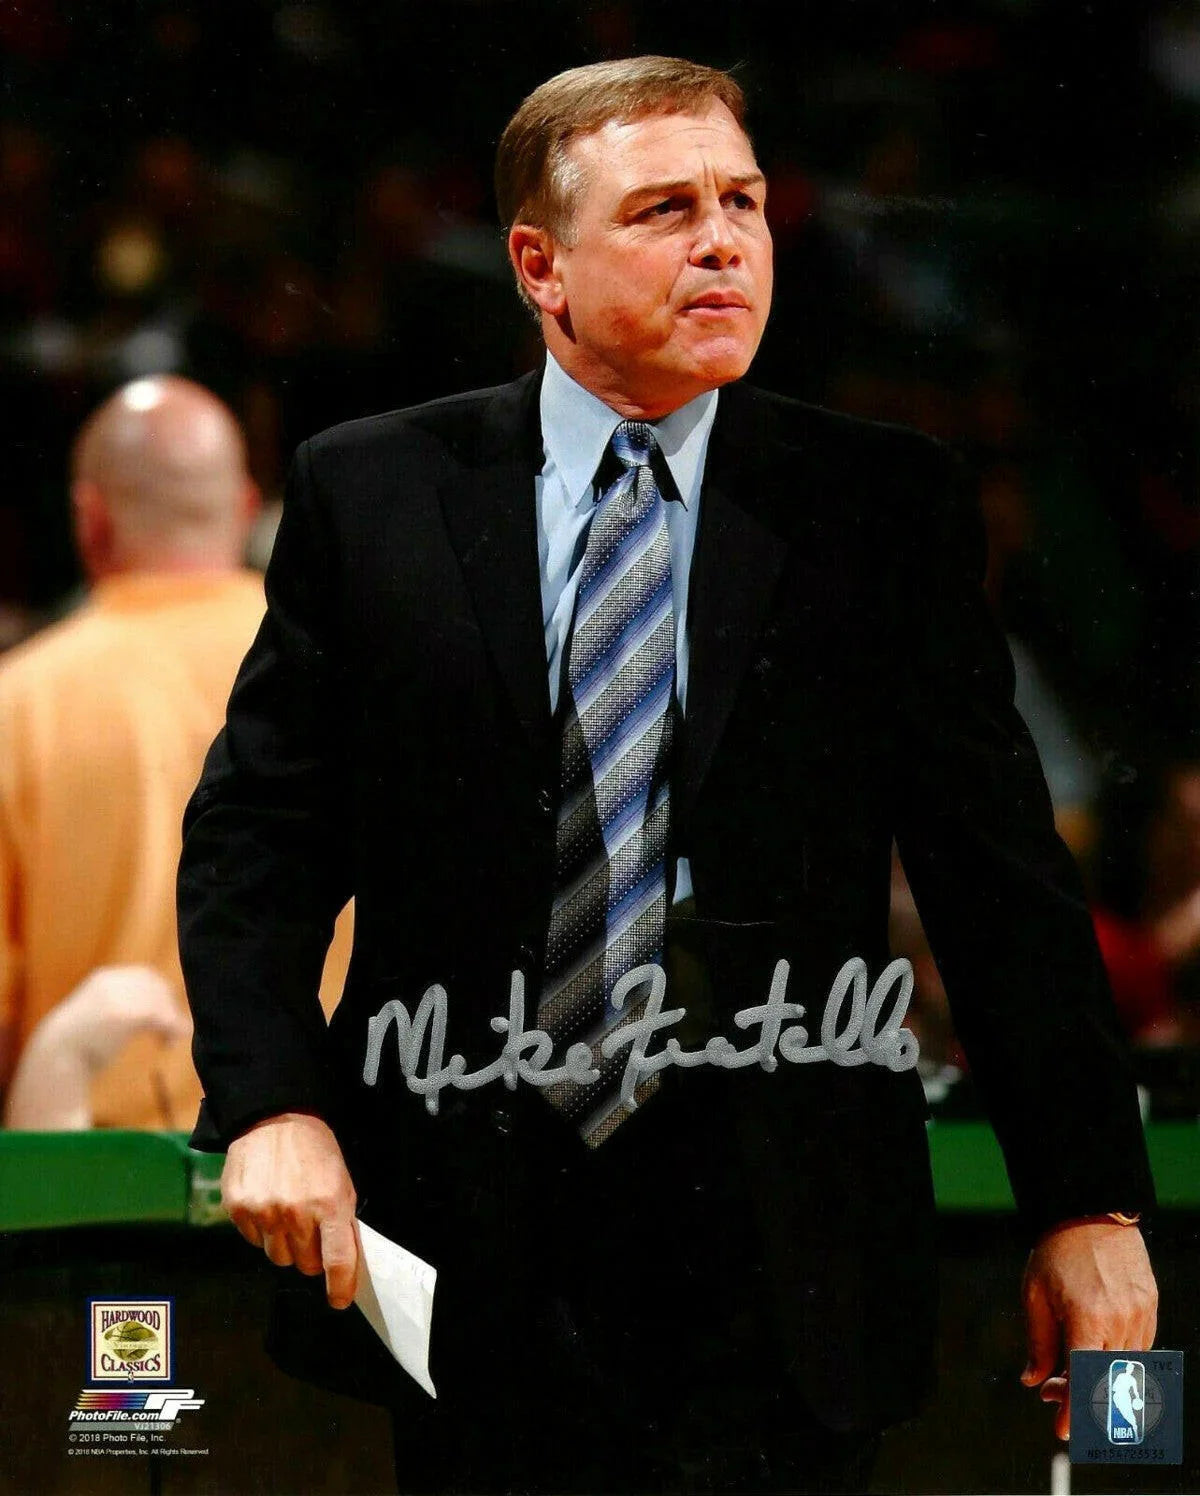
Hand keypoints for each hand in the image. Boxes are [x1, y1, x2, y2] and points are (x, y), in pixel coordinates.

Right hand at [3, 965, 190, 1128]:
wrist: (55, 1059)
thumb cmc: (77, 1042)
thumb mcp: (95, 1013)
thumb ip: (119, 1003)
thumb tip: (154, 1012)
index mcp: (104, 979)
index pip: (144, 976)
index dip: (161, 993)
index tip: (166, 1012)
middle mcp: (112, 983)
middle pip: (156, 986)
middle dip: (169, 1006)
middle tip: (173, 1029)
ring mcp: (118, 997)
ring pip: (160, 1002)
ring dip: (173, 1021)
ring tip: (170, 1041)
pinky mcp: (126, 1015)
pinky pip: (161, 1016)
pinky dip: (172, 1028)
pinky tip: (169, 1043)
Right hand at [221, 1111, 358, 1308]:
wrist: (274, 1117)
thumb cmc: (314, 1149)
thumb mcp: (341, 1180)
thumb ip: (342, 1221)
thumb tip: (343, 1262)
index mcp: (330, 1203)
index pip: (337, 1260)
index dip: (340, 1286)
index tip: (339, 1299)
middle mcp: (296, 1212)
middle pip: (305, 1264)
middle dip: (311, 1254)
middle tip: (311, 1229)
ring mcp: (264, 1212)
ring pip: (278, 1257)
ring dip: (285, 1243)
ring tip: (288, 1212)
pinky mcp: (238, 1210)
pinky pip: (254, 1241)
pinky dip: (262, 1230)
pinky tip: (267, 1202)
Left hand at [1020, 1220, 1157, 1440]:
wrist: (1094, 1211)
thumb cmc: (1058, 1251)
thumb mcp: (1035, 1294)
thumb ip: (1038, 1342)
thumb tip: (1034, 1382)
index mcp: (1086, 1319)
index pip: (1084, 1381)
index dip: (1074, 1412)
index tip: (1063, 1432)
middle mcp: (1119, 1322)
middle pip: (1106, 1381)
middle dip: (1079, 1396)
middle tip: (1052, 1392)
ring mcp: (1140, 1316)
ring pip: (1124, 1369)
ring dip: (1097, 1378)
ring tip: (1067, 1367)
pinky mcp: (1151, 1307)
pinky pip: (1138, 1349)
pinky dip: (1116, 1359)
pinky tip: (1094, 1349)